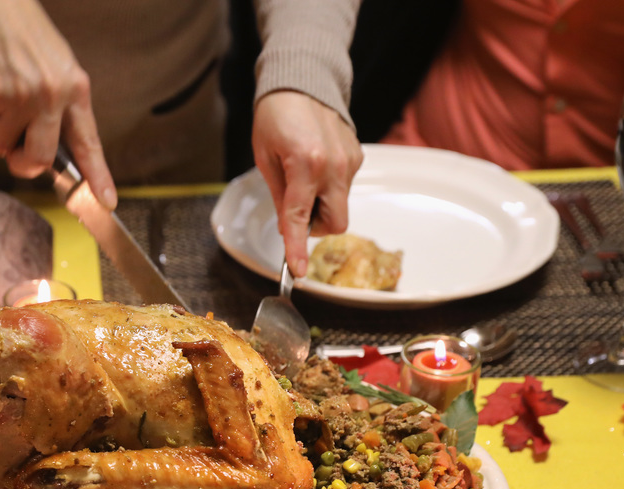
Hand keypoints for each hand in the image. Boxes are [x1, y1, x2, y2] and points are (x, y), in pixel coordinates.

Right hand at [0, 0, 116, 207]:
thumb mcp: (62, 70)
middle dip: (23, 162)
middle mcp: (48, 96)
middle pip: (36, 159)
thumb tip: (55, 156)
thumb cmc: (30, 40)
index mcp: (74, 90)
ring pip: (1, 146)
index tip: (106, 202)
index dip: (98, 176)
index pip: (88, 143)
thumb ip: (63, 111)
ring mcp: (16, 96)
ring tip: (2, 99)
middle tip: (19, 148)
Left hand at [252, 91, 362, 276]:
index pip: (301, 219)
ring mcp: (350, 161)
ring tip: (302, 177)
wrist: (303, 82)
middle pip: (335, 223)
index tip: (298, 271)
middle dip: (315, 227)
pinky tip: (316, 165)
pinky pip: (344, 187)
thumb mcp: (266, 158)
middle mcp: (334, 165)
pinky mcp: (357, 157)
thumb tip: (289, 228)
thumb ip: (280, 197)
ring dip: (320, 205)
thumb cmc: (276, 117)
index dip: (298, 249)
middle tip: (297, 210)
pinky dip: (328, 188)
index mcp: (305, 164)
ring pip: (340, 207)